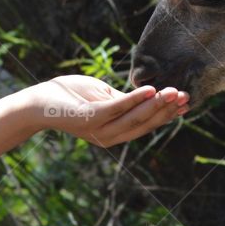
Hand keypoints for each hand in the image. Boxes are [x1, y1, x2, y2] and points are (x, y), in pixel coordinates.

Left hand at [27, 75, 189, 147]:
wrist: (38, 102)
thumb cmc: (70, 96)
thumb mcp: (103, 97)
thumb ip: (124, 101)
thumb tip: (149, 95)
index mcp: (114, 132)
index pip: (146, 125)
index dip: (167, 115)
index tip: (186, 104)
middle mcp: (108, 136)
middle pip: (144, 123)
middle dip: (166, 109)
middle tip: (185, 95)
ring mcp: (98, 129)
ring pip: (134, 118)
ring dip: (155, 104)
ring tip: (172, 91)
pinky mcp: (88, 118)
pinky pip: (116, 108)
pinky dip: (134, 99)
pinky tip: (149, 89)